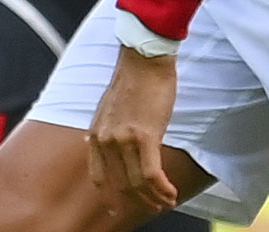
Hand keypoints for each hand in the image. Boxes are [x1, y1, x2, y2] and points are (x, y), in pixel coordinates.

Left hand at [87, 49, 180, 213]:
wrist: (144, 59)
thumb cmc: (133, 78)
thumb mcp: (109, 107)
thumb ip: (107, 129)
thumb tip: (100, 142)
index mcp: (97, 134)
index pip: (99, 176)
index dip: (110, 195)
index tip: (118, 208)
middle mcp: (106, 141)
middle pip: (121, 184)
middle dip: (137, 201)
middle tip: (152, 208)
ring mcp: (124, 140)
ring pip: (137, 183)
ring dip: (153, 198)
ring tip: (165, 203)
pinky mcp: (145, 136)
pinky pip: (151, 174)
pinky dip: (162, 188)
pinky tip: (170, 194)